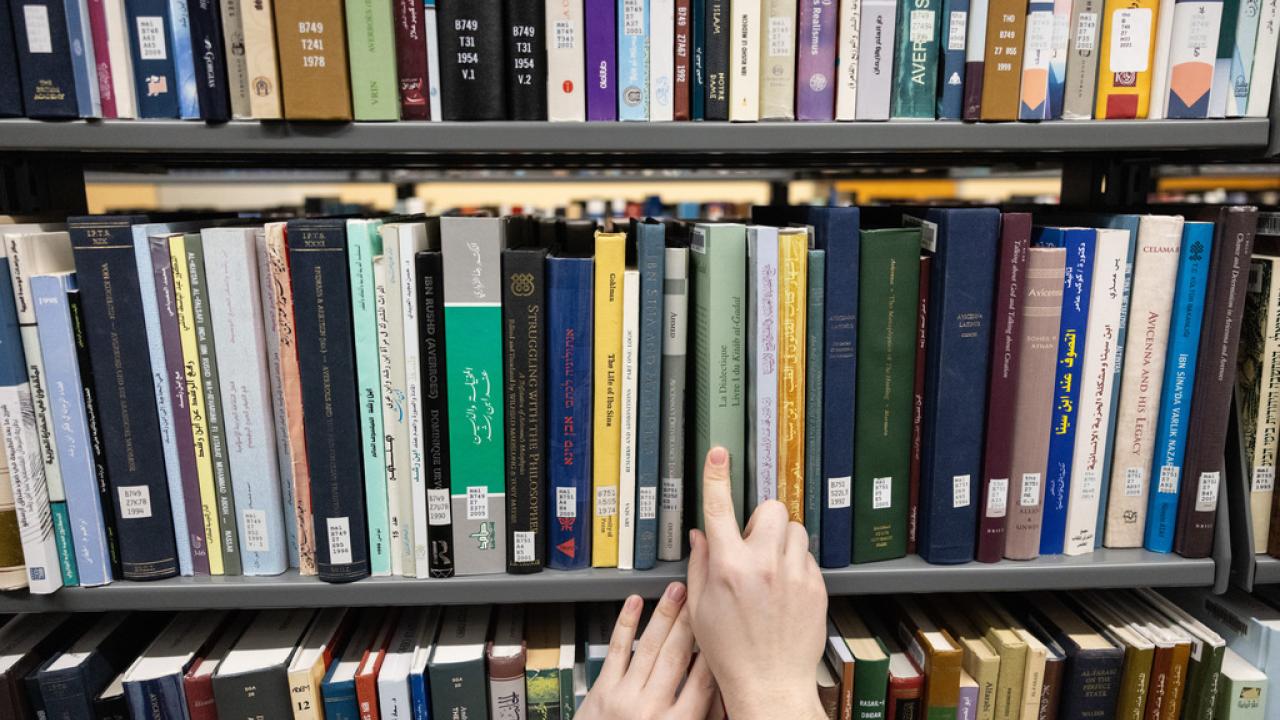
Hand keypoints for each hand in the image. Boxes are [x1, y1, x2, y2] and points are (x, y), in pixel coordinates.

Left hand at [576, 582, 719, 719]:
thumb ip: (702, 715)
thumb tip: (721, 690)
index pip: (704, 679)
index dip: (714, 650)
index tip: (722, 627)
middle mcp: (652, 709)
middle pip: (677, 654)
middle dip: (690, 621)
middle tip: (701, 596)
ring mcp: (625, 697)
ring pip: (649, 646)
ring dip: (665, 614)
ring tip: (676, 591)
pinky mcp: (603, 690)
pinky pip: (617, 650)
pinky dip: (626, 623)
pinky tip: (635, 603)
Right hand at [686, 447, 827, 719]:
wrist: (770, 683)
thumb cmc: (731, 652)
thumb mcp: (700, 608)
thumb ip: (700, 564)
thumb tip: (702, 535)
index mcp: (728, 568)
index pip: (719, 509)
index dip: (716, 476)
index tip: (718, 454)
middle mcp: (763, 565)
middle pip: (771, 509)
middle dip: (761, 519)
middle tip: (752, 543)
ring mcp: (793, 574)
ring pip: (793, 529)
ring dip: (780, 540)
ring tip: (770, 569)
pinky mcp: (816, 586)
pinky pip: (807, 556)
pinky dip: (795, 564)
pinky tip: (784, 590)